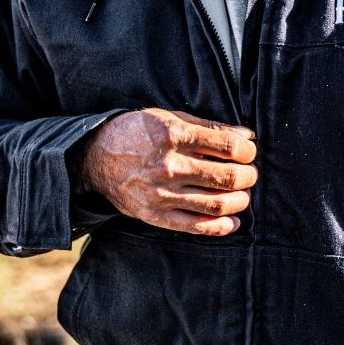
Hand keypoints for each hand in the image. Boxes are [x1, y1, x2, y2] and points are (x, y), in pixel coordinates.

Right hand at [77, 108, 257, 236]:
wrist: (94, 157)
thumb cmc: (137, 132)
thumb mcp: (170, 118)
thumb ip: (210, 126)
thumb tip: (247, 135)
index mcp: (174, 135)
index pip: (228, 146)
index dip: (247, 151)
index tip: (248, 152)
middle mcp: (169, 165)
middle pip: (227, 177)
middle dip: (248, 176)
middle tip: (249, 174)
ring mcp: (161, 193)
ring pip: (217, 204)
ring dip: (240, 200)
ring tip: (242, 194)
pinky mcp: (154, 215)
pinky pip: (195, 226)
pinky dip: (221, 227)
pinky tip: (233, 220)